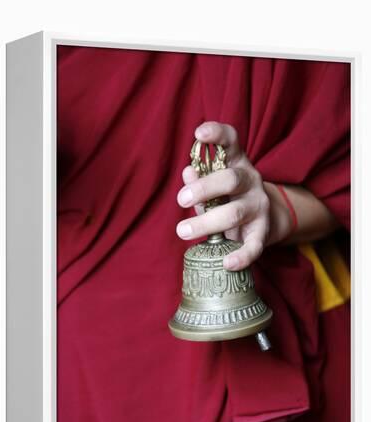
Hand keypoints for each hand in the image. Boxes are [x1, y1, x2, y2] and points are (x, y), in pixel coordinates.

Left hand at [176, 121, 279, 270]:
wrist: (265, 221)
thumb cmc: (228, 199)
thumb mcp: (213, 185)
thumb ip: (199, 180)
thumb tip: (187, 172)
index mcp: (237, 163)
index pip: (231, 141)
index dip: (217, 134)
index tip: (199, 134)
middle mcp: (251, 181)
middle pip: (230, 179)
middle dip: (204, 189)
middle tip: (180, 199)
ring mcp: (259, 207)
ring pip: (234, 213)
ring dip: (206, 223)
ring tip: (182, 231)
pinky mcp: (262, 233)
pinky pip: (253, 246)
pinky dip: (241, 256)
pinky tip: (228, 263)